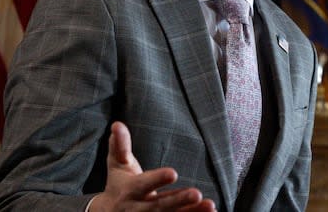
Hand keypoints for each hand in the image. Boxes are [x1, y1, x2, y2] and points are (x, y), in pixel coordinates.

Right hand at [90, 122, 215, 211]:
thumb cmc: (118, 183)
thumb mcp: (117, 164)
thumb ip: (119, 145)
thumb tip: (117, 124)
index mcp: (130, 190)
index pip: (144, 184)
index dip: (157, 179)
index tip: (173, 173)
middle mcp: (140, 208)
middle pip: (160, 206)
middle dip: (179, 201)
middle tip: (197, 194)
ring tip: (210, 205)